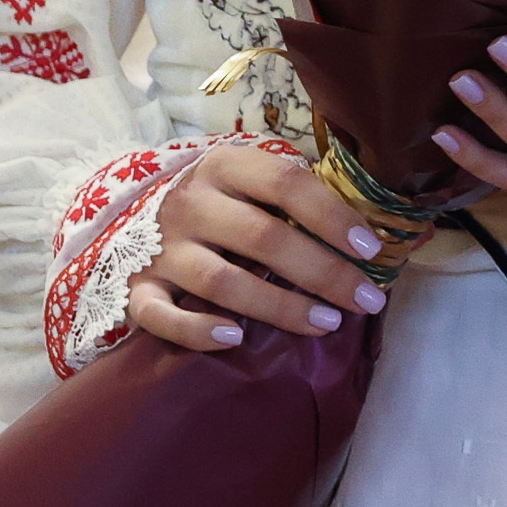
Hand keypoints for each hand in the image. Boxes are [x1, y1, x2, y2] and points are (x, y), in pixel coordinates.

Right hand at [125, 141, 389, 351]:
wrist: (134, 214)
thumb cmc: (219, 200)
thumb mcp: (249, 178)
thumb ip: (295, 192)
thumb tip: (366, 228)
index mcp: (226, 166)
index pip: (286, 184)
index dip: (332, 217)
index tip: (371, 250)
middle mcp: (191, 203)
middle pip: (263, 238)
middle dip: (323, 272)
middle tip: (367, 301)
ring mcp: (160, 248)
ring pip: (222, 281)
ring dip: (279, 306)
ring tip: (327, 323)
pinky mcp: (135, 289)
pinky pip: (160, 315)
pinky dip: (196, 330)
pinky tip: (235, 340)